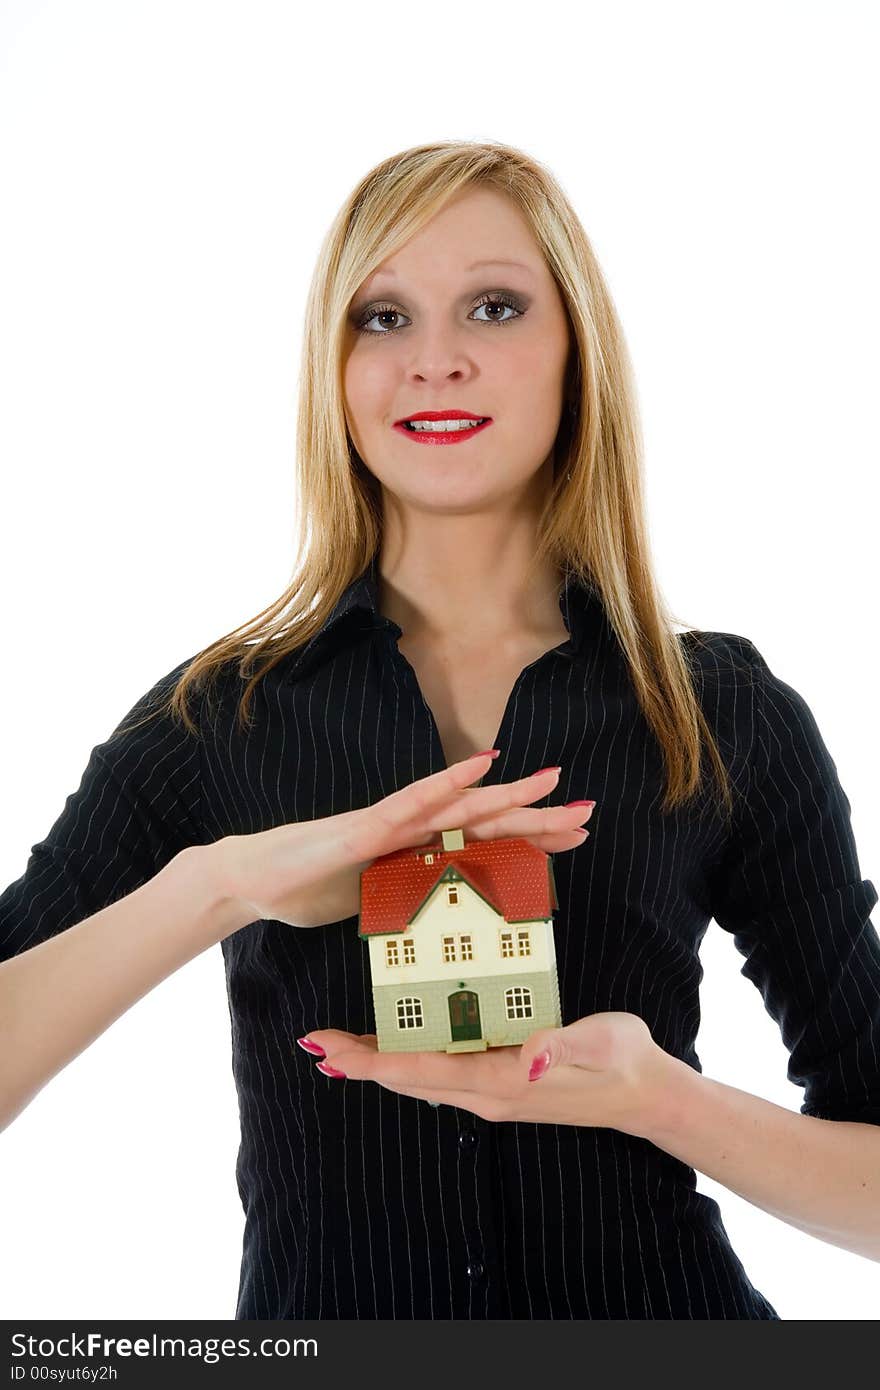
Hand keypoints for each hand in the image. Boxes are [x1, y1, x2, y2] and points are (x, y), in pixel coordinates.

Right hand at [212, 753, 594, 929]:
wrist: (251, 881)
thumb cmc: (308, 890)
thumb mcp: (373, 910)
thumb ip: (405, 907)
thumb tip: (437, 927)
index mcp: (419, 855)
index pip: (487, 847)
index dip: (533, 840)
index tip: (576, 837)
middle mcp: (412, 834)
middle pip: (487, 824)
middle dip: (538, 817)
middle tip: (589, 810)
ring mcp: (389, 827)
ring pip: (460, 808)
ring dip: (507, 794)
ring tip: (551, 780)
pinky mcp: (363, 831)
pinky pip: (412, 804)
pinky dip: (446, 784)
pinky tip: (479, 766)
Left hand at [298, 1012, 674, 1137]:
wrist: (646, 1095)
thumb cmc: (624, 1060)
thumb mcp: (602, 1043)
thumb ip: (567, 1045)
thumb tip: (533, 1053)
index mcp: (502, 1082)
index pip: (423, 1070)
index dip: (372, 1061)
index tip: (329, 1050)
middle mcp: (487, 1095)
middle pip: (409, 1079)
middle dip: (359, 1063)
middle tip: (314, 1042)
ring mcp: (491, 1095)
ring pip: (421, 1081)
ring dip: (378, 1064)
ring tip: (340, 1045)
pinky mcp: (499, 1087)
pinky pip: (441, 1075)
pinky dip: (408, 1062)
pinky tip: (396, 1046)